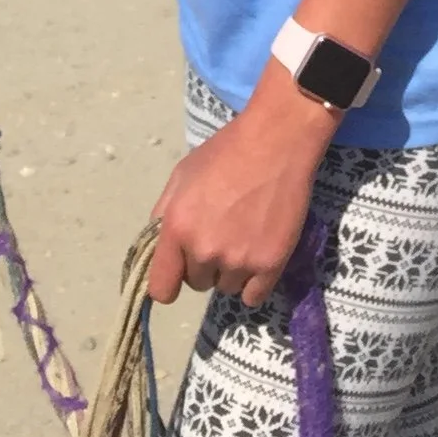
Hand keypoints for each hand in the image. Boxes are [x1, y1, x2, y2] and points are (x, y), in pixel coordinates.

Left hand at [146, 71, 336, 308]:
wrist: (278, 140)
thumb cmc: (226, 152)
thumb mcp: (182, 175)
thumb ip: (164, 214)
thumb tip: (160, 247)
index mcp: (177, 228)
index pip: (161, 289)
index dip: (169, 282)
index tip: (179, 272)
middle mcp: (204, 250)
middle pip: (197, 283)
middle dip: (205, 265)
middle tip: (222, 234)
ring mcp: (239, 259)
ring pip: (226, 287)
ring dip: (232, 271)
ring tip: (245, 237)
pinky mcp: (270, 264)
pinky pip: (254, 296)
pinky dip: (254, 282)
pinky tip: (259, 256)